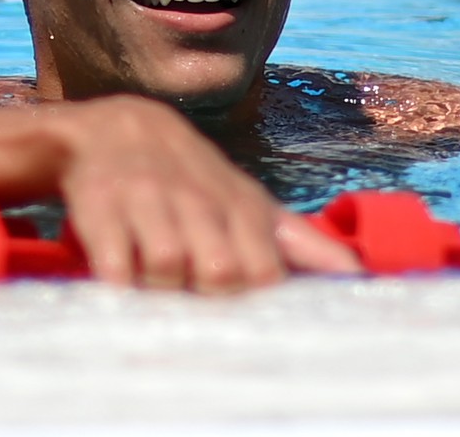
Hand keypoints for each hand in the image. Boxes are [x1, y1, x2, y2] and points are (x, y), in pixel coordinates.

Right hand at [44, 95, 359, 293]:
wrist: (118, 130)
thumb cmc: (196, 181)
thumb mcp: (252, 204)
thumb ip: (303, 244)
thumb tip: (357, 276)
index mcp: (240, 208)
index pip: (264, 270)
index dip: (261, 305)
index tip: (254, 330)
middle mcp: (198, 204)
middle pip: (220, 273)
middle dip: (215, 303)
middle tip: (202, 323)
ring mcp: (149, 205)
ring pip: (169, 266)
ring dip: (167, 295)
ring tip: (161, 303)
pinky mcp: (102, 212)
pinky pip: (114, 262)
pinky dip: (120, 286)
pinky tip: (124, 295)